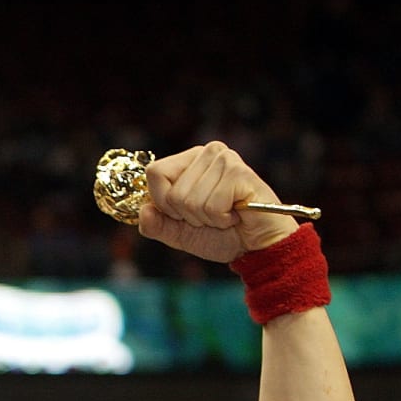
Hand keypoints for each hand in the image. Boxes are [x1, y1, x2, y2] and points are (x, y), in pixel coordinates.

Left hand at [138, 141, 296, 262]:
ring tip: (225, 214)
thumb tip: (143, 211)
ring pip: (189, 200)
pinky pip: (211, 205)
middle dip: (187, 215)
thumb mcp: (178, 233)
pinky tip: (236, 213)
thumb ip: (156, 224)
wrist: (257, 247)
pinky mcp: (240, 173)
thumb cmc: (221, 235)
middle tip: (211, 215)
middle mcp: (207, 152)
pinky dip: (221, 219)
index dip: (163, 202)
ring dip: (206, 218)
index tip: (185, 213)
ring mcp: (225, 159)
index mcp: (188, 160)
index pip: (154, 173)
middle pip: (171, 191)